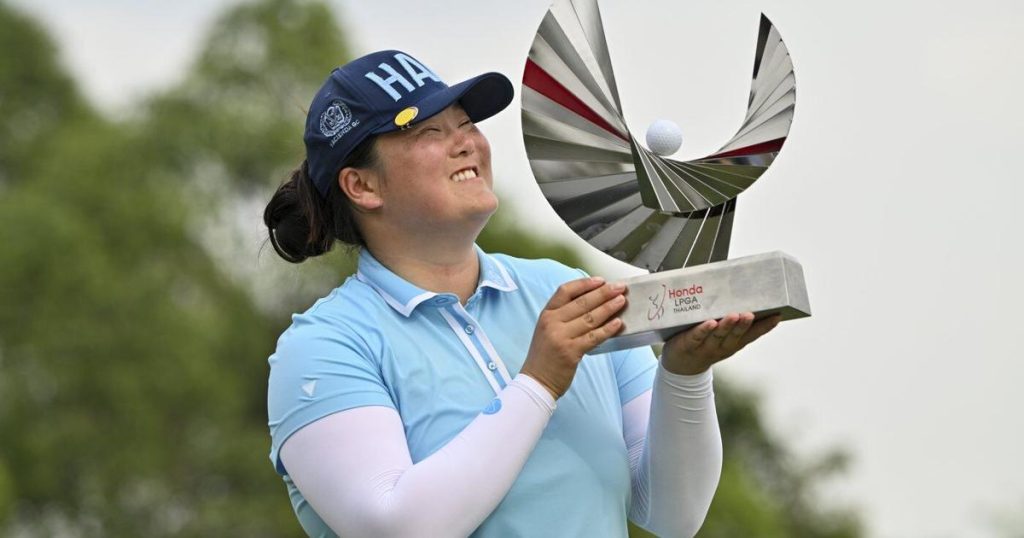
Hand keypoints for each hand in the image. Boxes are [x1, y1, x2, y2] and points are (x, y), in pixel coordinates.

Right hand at [520, 276, 626, 399]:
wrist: (536, 381)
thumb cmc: (545, 355)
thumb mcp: (548, 329)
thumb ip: (564, 316)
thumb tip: (593, 302)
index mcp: (546, 314)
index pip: (565, 291)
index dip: (584, 284)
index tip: (600, 280)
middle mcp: (552, 323)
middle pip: (582, 302)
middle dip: (603, 293)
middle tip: (620, 287)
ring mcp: (561, 337)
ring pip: (590, 318)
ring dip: (609, 308)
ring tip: (621, 301)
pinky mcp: (571, 352)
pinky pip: (593, 337)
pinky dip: (607, 329)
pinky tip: (618, 323)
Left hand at [660, 312, 781, 374]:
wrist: (680, 365)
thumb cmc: (704, 342)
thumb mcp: (721, 334)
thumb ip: (731, 319)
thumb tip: (742, 293)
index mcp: (734, 343)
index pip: (752, 334)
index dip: (765, 326)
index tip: (778, 315)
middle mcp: (723, 346)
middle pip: (736, 335)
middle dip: (744, 324)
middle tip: (751, 313)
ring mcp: (706, 346)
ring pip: (718, 335)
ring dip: (727, 326)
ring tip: (735, 315)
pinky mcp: (689, 344)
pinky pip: (697, 336)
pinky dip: (704, 330)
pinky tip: (710, 323)